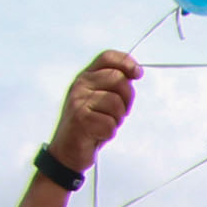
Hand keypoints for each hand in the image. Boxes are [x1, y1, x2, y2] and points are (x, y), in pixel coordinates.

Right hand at [49, 52, 138, 174]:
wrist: (68, 149)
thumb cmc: (90, 123)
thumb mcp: (101, 99)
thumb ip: (114, 85)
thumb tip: (134, 72)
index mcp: (86, 77)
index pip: (107, 58)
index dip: (126, 62)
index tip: (137, 74)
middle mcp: (80, 85)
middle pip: (119, 79)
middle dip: (127, 99)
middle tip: (118, 112)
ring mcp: (78, 101)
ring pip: (116, 103)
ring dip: (117, 118)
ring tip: (105, 123)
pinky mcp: (80, 119)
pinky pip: (110, 124)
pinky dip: (109, 132)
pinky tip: (98, 134)